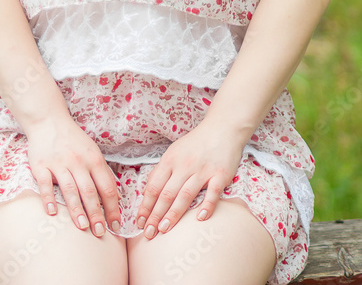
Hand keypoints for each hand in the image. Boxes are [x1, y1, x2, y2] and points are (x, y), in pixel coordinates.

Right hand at [26, 116, 121, 238]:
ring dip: (77, 210)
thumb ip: (102, 172)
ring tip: (83, 227)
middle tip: (100, 233)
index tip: (116, 225)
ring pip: (70, 190)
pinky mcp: (41, 165)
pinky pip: (45, 184)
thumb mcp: (92, 151)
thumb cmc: (73, 140)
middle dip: (97, 214)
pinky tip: (53, 212)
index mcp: (93, 159)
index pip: (107, 187)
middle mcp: (77, 162)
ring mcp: (59, 164)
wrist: (48, 121)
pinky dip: (48, 198)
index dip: (113, 208)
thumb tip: (116, 198)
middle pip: (90, 192)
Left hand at [136, 123, 242, 239]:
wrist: (222, 128)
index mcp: (170, 160)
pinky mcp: (220, 174)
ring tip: (164, 230)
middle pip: (166, 194)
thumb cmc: (196, 143)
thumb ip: (162, 170)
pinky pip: (212, 193)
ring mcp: (202, 170)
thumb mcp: (174, 151)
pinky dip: (206, 206)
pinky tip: (199, 218)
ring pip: (185, 195)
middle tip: (148, 233)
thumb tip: (148, 190)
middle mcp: (184, 165)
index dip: (145, 205)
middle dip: (155, 215)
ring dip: (173, 214)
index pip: (154, 186)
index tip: (139, 221)